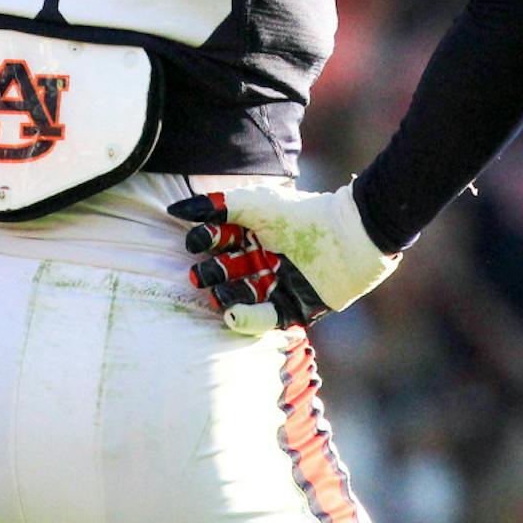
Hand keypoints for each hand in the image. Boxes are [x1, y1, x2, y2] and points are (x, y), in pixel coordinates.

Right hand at [180, 215, 326, 331]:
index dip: (204, 241)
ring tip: (216, 295)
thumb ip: (214, 206)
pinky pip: (267, 317)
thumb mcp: (254, 204)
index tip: (193, 243)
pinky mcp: (295, 307)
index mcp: (257, 231)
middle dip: (211, 273)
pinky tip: (232, 314)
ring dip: (226, 297)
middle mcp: (267, 257)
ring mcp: (281, 283)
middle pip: (228, 270)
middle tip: (199, 276)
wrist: (348, 238)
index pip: (221, 240)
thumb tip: (174, 209)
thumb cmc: (300, 214)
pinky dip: (248, 318)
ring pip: (244, 296)